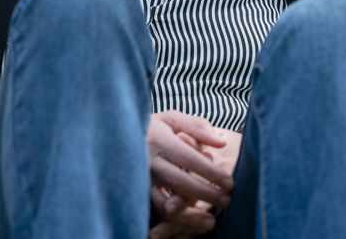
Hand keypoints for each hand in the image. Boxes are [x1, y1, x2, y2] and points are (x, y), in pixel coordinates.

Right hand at [146, 111, 233, 235]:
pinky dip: (172, 223)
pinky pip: (154, 212)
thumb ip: (197, 127)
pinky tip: (191, 227)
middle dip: (205, 194)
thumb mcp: (172, 118)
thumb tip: (221, 142)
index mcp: (159, 140)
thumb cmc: (153, 127)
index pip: (189, 159)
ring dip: (189, 216)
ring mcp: (139, 181)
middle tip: (226, 201)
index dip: (211, 172)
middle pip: (180, 182)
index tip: (230, 183)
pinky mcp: (134, 195)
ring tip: (210, 222)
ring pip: (164, 204)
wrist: (115, 137)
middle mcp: (147, 162)